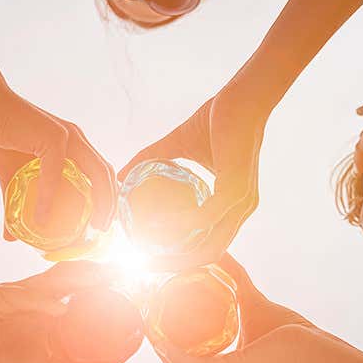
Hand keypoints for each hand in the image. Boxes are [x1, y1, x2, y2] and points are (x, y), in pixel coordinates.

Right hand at [0, 89, 115, 239]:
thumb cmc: (0, 136)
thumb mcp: (11, 176)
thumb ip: (15, 204)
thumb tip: (9, 236)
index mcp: (74, 146)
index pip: (101, 172)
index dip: (108, 197)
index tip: (104, 222)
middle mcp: (77, 139)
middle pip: (106, 174)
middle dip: (111, 204)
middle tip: (103, 229)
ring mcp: (68, 136)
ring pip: (94, 173)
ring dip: (98, 202)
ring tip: (91, 227)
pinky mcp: (53, 136)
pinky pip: (56, 172)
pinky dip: (50, 197)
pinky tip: (41, 218)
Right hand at [0, 261, 116, 362]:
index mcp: (35, 304)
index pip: (68, 283)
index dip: (94, 278)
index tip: (121, 277)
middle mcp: (23, 293)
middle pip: (61, 276)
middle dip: (91, 272)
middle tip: (117, 272)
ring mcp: (7, 293)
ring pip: (44, 281)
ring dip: (74, 281)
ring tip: (100, 281)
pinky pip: (21, 296)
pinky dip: (42, 303)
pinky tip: (60, 310)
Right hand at [119, 85, 269, 270]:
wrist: (242, 96)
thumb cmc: (216, 119)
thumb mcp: (177, 146)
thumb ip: (150, 160)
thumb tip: (119, 176)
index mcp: (232, 204)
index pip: (208, 243)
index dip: (181, 257)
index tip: (149, 258)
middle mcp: (241, 209)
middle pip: (209, 253)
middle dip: (176, 265)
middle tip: (144, 266)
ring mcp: (243, 202)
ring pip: (211, 244)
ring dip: (178, 254)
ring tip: (147, 252)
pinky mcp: (237, 189)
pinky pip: (206, 216)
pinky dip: (182, 224)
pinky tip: (157, 223)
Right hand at [149, 255, 336, 362]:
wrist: (313, 344)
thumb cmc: (288, 328)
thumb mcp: (250, 300)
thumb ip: (232, 276)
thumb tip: (216, 251)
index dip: (167, 353)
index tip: (152, 329)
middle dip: (158, 350)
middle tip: (144, 321)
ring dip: (160, 349)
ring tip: (146, 324)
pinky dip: (174, 354)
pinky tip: (160, 339)